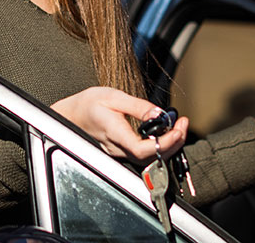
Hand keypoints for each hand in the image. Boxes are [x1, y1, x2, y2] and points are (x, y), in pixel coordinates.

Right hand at [51, 86, 187, 163]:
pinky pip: (145, 155)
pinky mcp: (122, 152)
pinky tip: (166, 133)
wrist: (71, 115)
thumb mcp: (113, 96)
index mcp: (114, 133)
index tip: (177, 128)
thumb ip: (138, 106)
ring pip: (150, 159)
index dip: (164, 143)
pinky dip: (160, 146)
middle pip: (151, 158)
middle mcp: (118, 148)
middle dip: (173, 144)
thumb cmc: (88, 104)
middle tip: (183, 124)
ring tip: (178, 127)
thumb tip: (159, 114)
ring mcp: (120, 153)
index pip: (143, 149)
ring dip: (169, 146)